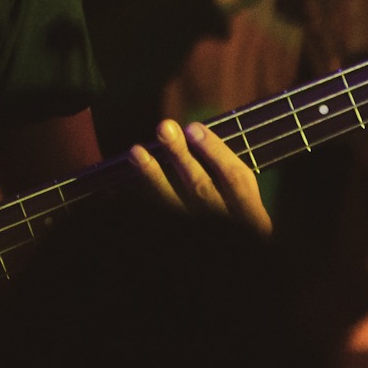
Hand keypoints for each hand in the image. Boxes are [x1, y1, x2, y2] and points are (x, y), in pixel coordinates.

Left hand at [127, 119, 271, 234]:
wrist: (236, 240)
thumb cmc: (236, 210)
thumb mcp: (245, 193)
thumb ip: (226, 167)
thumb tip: (192, 132)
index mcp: (248, 208)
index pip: (235, 178)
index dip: (215, 151)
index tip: (193, 127)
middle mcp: (222, 218)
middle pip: (200, 187)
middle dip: (180, 156)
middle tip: (164, 127)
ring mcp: (197, 226)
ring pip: (173, 203)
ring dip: (153, 176)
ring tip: (136, 152)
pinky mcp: (178, 228)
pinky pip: (159, 212)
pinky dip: (140, 197)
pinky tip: (120, 182)